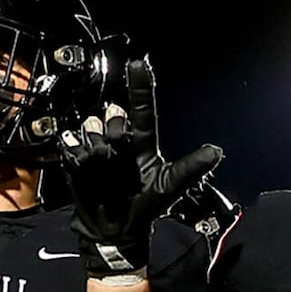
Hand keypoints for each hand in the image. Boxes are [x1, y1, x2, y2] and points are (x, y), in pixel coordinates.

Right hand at [58, 58, 222, 277]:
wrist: (115, 229)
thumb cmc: (145, 206)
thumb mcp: (170, 187)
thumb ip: (191, 168)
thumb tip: (216, 151)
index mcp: (142, 143)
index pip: (142, 110)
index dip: (140, 86)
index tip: (139, 63)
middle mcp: (119, 140)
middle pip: (115, 117)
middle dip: (117, 133)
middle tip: (120, 160)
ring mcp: (96, 147)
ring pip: (93, 129)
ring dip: (98, 149)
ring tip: (104, 170)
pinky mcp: (77, 156)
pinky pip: (74, 144)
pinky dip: (79, 154)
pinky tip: (87, 169)